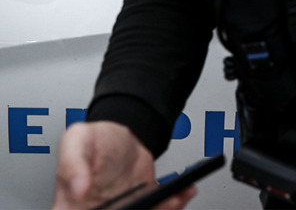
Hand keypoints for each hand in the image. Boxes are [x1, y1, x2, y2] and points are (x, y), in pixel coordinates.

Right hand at [51, 121, 196, 209]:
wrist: (119, 136)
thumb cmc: (95, 140)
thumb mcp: (77, 140)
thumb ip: (72, 162)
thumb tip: (79, 189)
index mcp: (70, 206)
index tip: (120, 209)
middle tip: (156, 203)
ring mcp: (122, 209)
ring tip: (173, 199)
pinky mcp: (142, 205)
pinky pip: (156, 209)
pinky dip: (171, 205)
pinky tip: (181, 194)